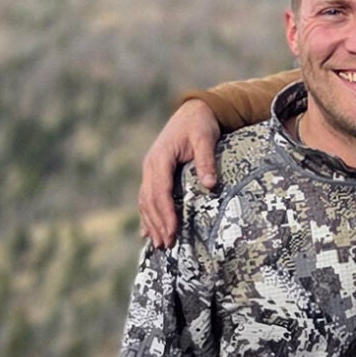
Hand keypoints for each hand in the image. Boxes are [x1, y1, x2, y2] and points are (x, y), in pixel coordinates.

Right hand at [137, 101, 221, 246]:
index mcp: (160, 158)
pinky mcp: (154, 173)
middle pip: (149, 200)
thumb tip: (210, 184)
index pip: (160, 191)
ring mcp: (150, 170)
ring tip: (160, 245)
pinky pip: (147, 198)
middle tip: (167, 245)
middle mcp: (150, 165)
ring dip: (151, 224)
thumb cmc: (201, 124)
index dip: (165, 213)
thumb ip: (206, 160)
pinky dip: (148, 216)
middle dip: (158, 224)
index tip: (173, 231)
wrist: (193, 111)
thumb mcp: (205, 138)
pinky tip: (148, 233)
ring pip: (145, 201)